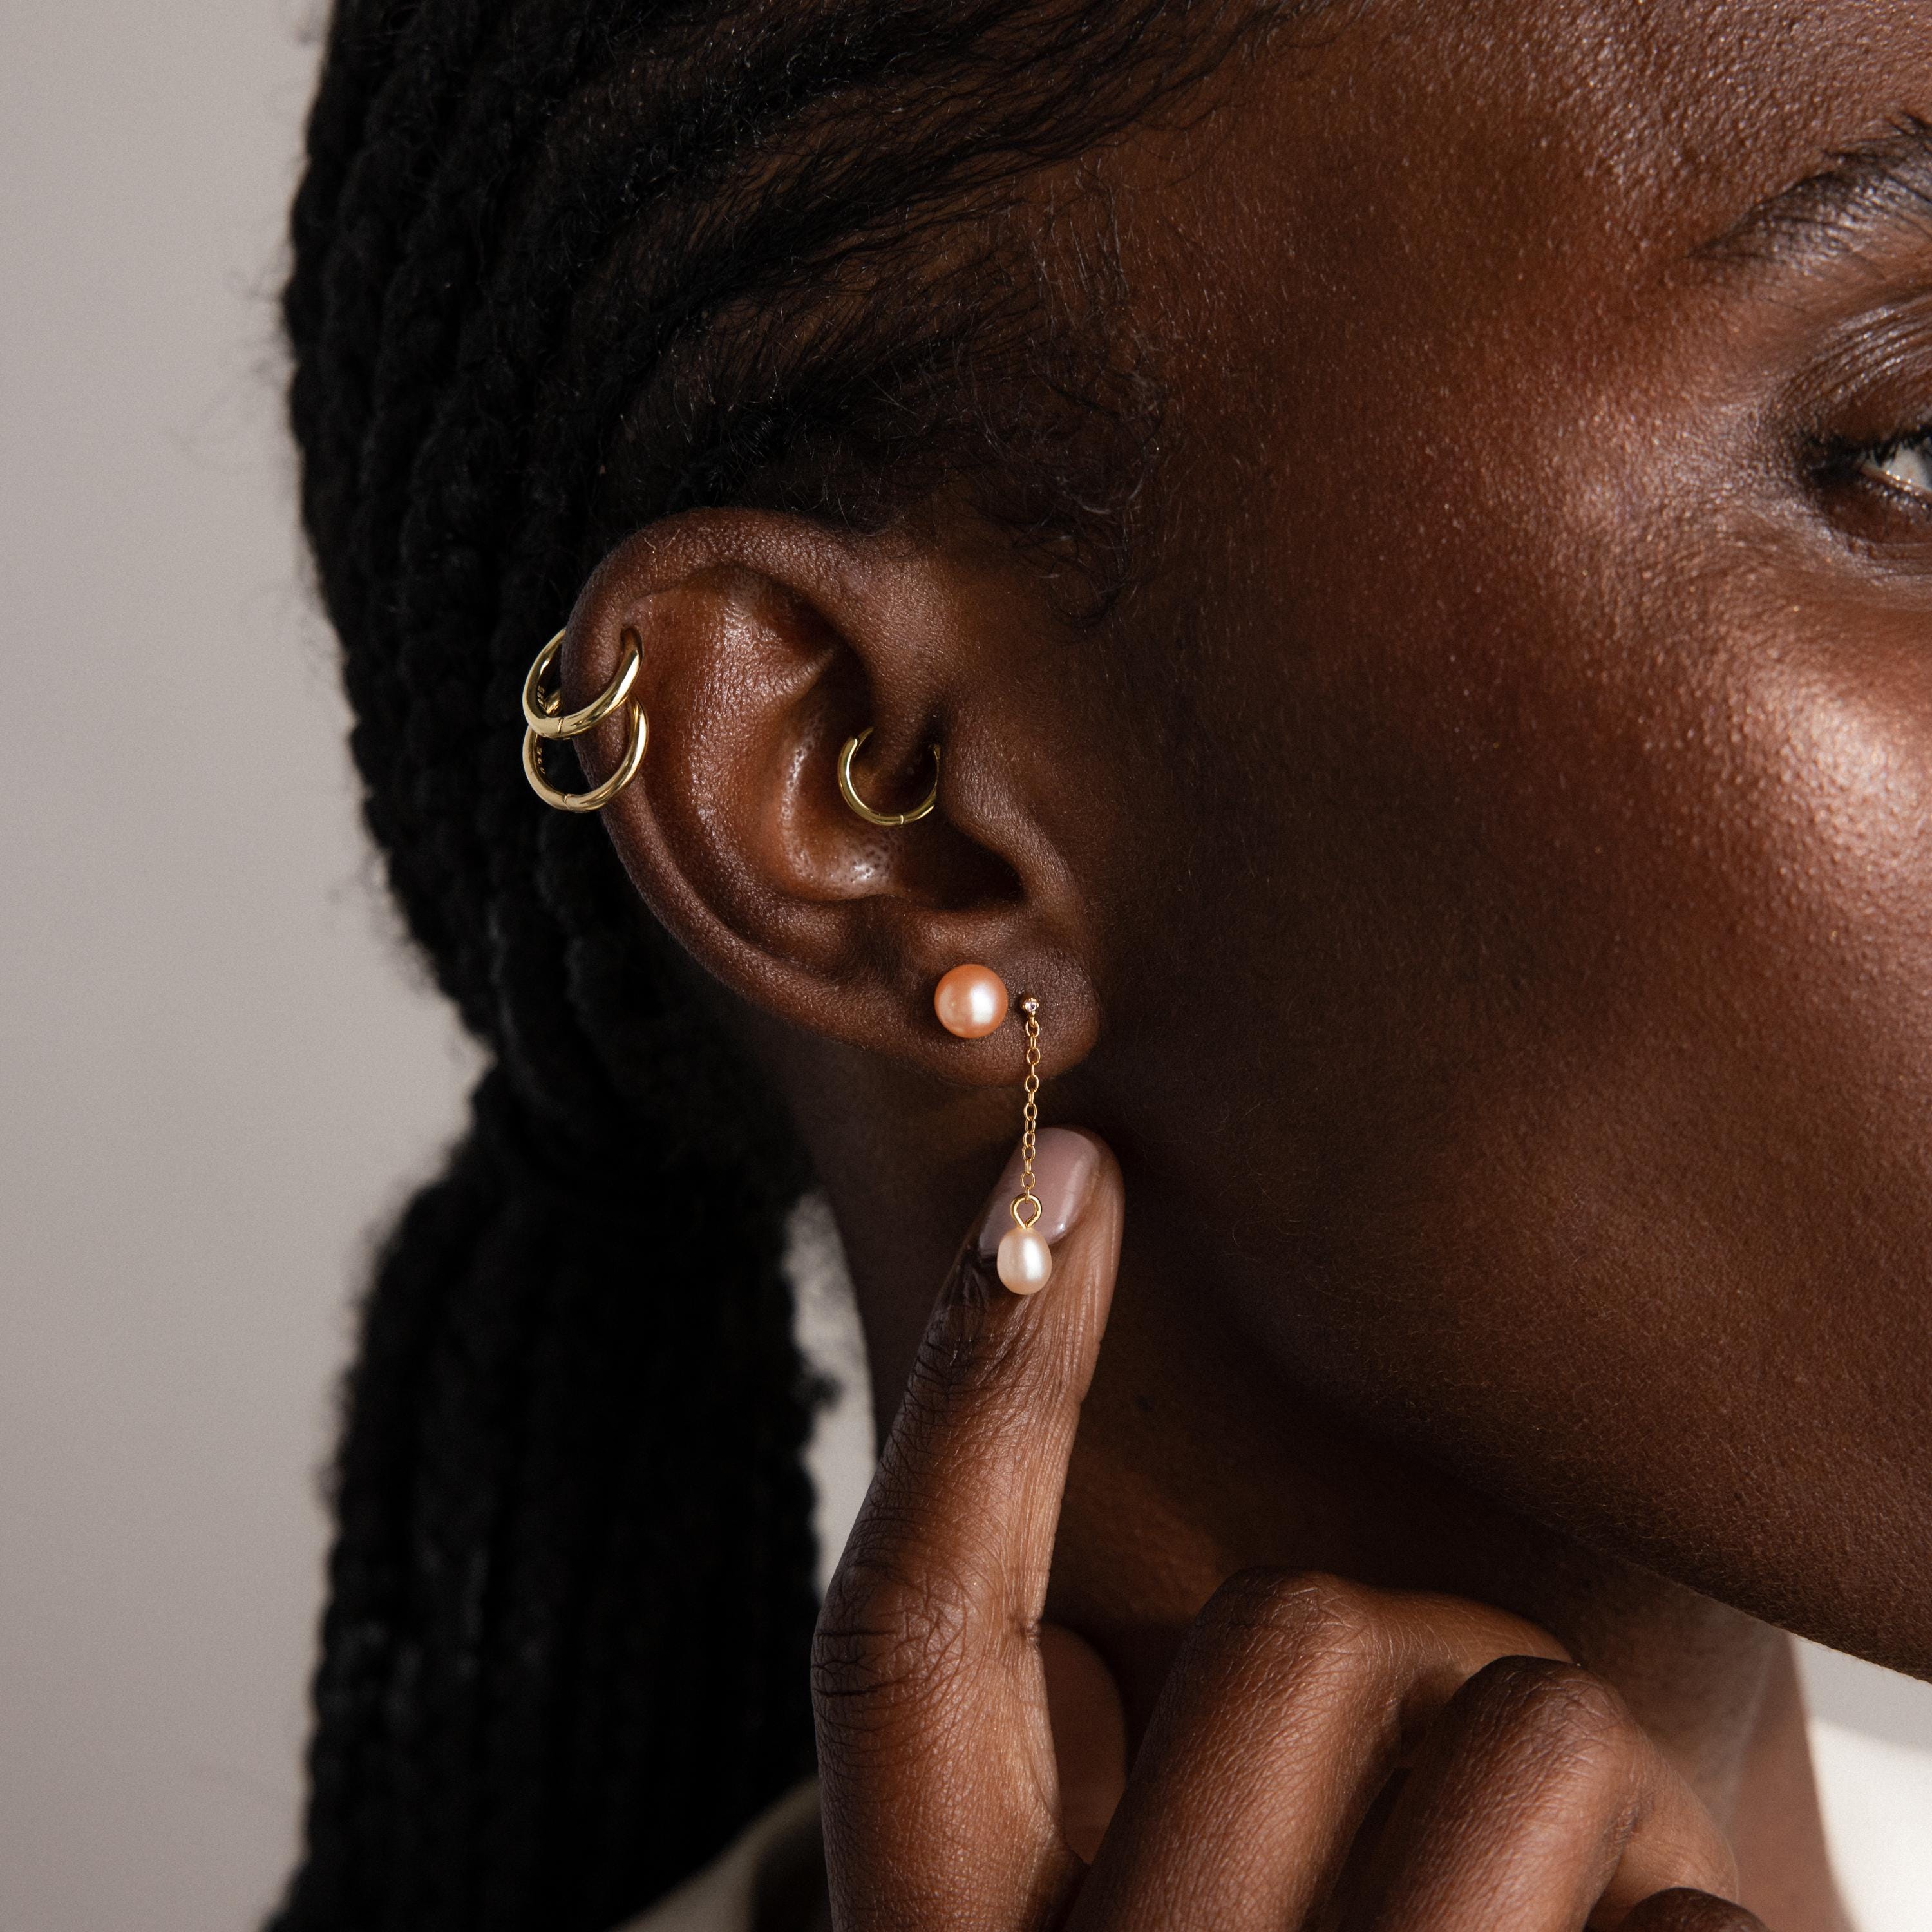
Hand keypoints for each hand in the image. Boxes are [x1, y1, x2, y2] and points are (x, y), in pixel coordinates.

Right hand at [812, 1129, 1767, 1930]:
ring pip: (1513, 1723)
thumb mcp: (1188, 1919)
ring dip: (1609, 1791)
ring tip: (1600, 1922)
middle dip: (1434, 1651)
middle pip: (1294, 1637)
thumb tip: (1168, 1585)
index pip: (909, 1637)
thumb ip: (1154, 1775)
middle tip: (1500, 1805)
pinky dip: (1707, 1920)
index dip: (972, 1385)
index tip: (1070, 1162)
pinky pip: (1678, 1909)